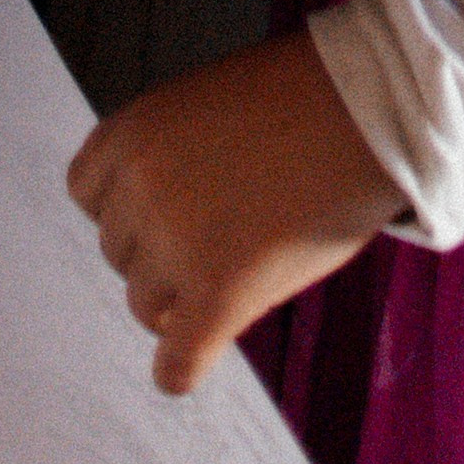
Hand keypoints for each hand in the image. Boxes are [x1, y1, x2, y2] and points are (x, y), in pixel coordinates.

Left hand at [67, 34, 396, 394]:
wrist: (374, 106)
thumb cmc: (307, 95)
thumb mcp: (211, 101)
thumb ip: (172, 153)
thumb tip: (156, 220)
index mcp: (133, 132)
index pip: (89, 194)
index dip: (131, 204)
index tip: (169, 207)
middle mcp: (142, 189)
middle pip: (121, 252)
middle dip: (162, 249)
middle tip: (226, 231)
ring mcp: (179, 245)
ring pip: (147, 305)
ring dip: (182, 298)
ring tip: (241, 269)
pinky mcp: (220, 294)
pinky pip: (177, 362)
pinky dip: (182, 368)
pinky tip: (198, 361)